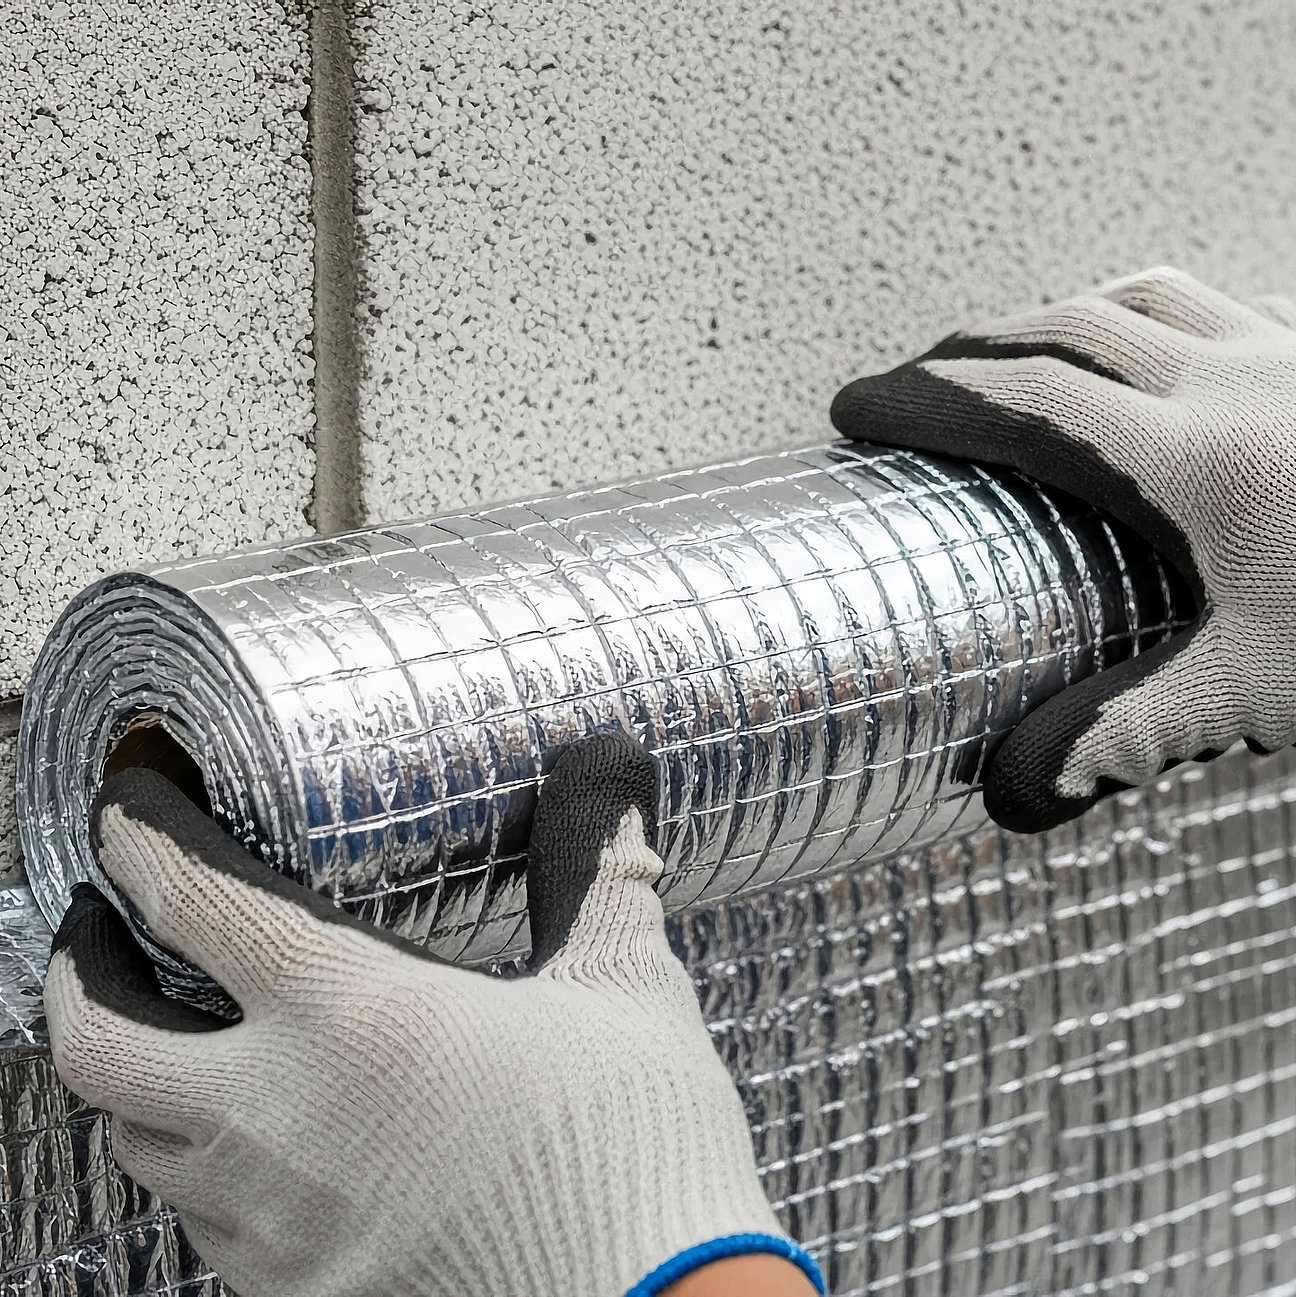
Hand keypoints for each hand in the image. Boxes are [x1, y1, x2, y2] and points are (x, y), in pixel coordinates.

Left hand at [43, 731, 823, 1296]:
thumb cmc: (630, 1145)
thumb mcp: (623, 986)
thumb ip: (599, 871)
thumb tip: (614, 779)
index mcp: (355, 1014)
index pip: (196, 904)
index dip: (142, 842)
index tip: (128, 813)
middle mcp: (283, 1117)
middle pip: (95, 1043)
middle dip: (72, 973)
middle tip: (92, 931)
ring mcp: (276, 1223)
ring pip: (136, 1144)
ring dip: (133, 1079)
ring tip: (168, 1039)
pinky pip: (206, 1226)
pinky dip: (202, 1170)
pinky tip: (257, 1149)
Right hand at [830, 265, 1295, 831]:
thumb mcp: (1258, 697)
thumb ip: (1124, 737)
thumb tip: (1010, 796)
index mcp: (1193, 458)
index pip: (1020, 401)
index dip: (925, 396)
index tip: (857, 406)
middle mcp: (1235, 383)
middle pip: (1063, 328)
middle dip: (967, 349)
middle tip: (909, 385)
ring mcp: (1289, 358)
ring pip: (1139, 295)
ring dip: (1053, 317)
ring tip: (1005, 355)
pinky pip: (1212, 303)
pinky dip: (1142, 315)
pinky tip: (1141, 357)